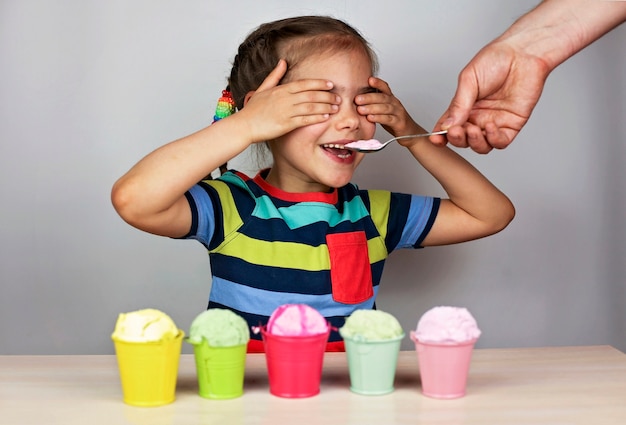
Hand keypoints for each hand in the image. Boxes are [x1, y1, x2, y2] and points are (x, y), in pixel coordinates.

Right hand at [236, 59, 339, 142]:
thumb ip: (275, 75)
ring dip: (325, 106)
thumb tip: (283, 61)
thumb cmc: (252, 109)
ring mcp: (286, 112)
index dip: (319, 83)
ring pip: (311, 107)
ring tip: (335, 107)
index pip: (304, 84)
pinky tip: (325, 117)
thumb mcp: (263, 88)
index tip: (330, 84)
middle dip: (327, 96)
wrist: (244, 126)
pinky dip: (316, 118)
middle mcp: (285, 99)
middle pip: (311, 95)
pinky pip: (305, 120)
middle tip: (338, 98)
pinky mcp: (286, 124)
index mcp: (281, 90)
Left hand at [355, 77, 423, 144]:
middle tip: (357, 99)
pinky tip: (370, 118)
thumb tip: (356, 102)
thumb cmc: (394, 121)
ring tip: (360, 109)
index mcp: (391, 99)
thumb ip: (374, 105)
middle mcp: (395, 103)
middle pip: (383, 98)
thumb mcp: (384, 110)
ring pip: (385, 108)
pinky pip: (388, 119)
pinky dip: (378, 118)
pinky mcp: (399, 123)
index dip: (378, 83)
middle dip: (369, 97)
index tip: (369, 79)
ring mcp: (398, 113)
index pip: (385, 88)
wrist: (409, 133)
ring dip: (372, 108)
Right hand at [430, 41, 549, 153]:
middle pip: (463, 139)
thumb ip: (458, 105)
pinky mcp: (512, 124)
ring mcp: (495, 122)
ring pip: (481, 145)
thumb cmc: (496, 59)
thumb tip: (447, 125)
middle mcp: (478, 117)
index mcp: (464, 106)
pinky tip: (490, 126)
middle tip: (456, 130)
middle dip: (457, 139)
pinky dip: (493, 139)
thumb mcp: (469, 80)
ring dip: (474, 142)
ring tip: (473, 129)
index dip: (441, 135)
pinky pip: (500, 142)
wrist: (522, 53)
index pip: (449, 126)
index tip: (435, 139)